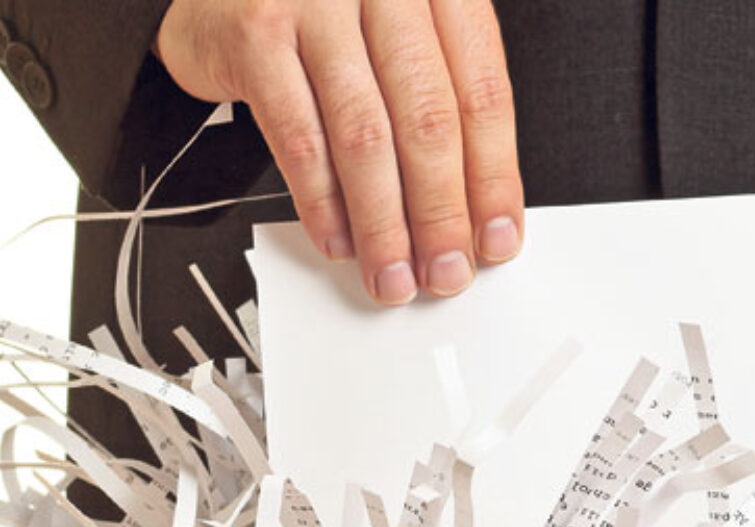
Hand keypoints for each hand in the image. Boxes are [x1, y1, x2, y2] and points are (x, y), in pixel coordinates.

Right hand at [156, 0, 523, 305]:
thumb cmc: (328, 7)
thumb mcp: (402, 31)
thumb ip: (441, 99)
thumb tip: (473, 210)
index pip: (482, 93)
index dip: (493, 178)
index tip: (495, 238)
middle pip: (429, 119)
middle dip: (441, 214)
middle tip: (446, 270)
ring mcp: (317, 3)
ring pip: (366, 135)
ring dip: (383, 223)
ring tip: (392, 272)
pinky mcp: (258, 33)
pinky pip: (300, 137)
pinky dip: (322, 202)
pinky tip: (339, 238)